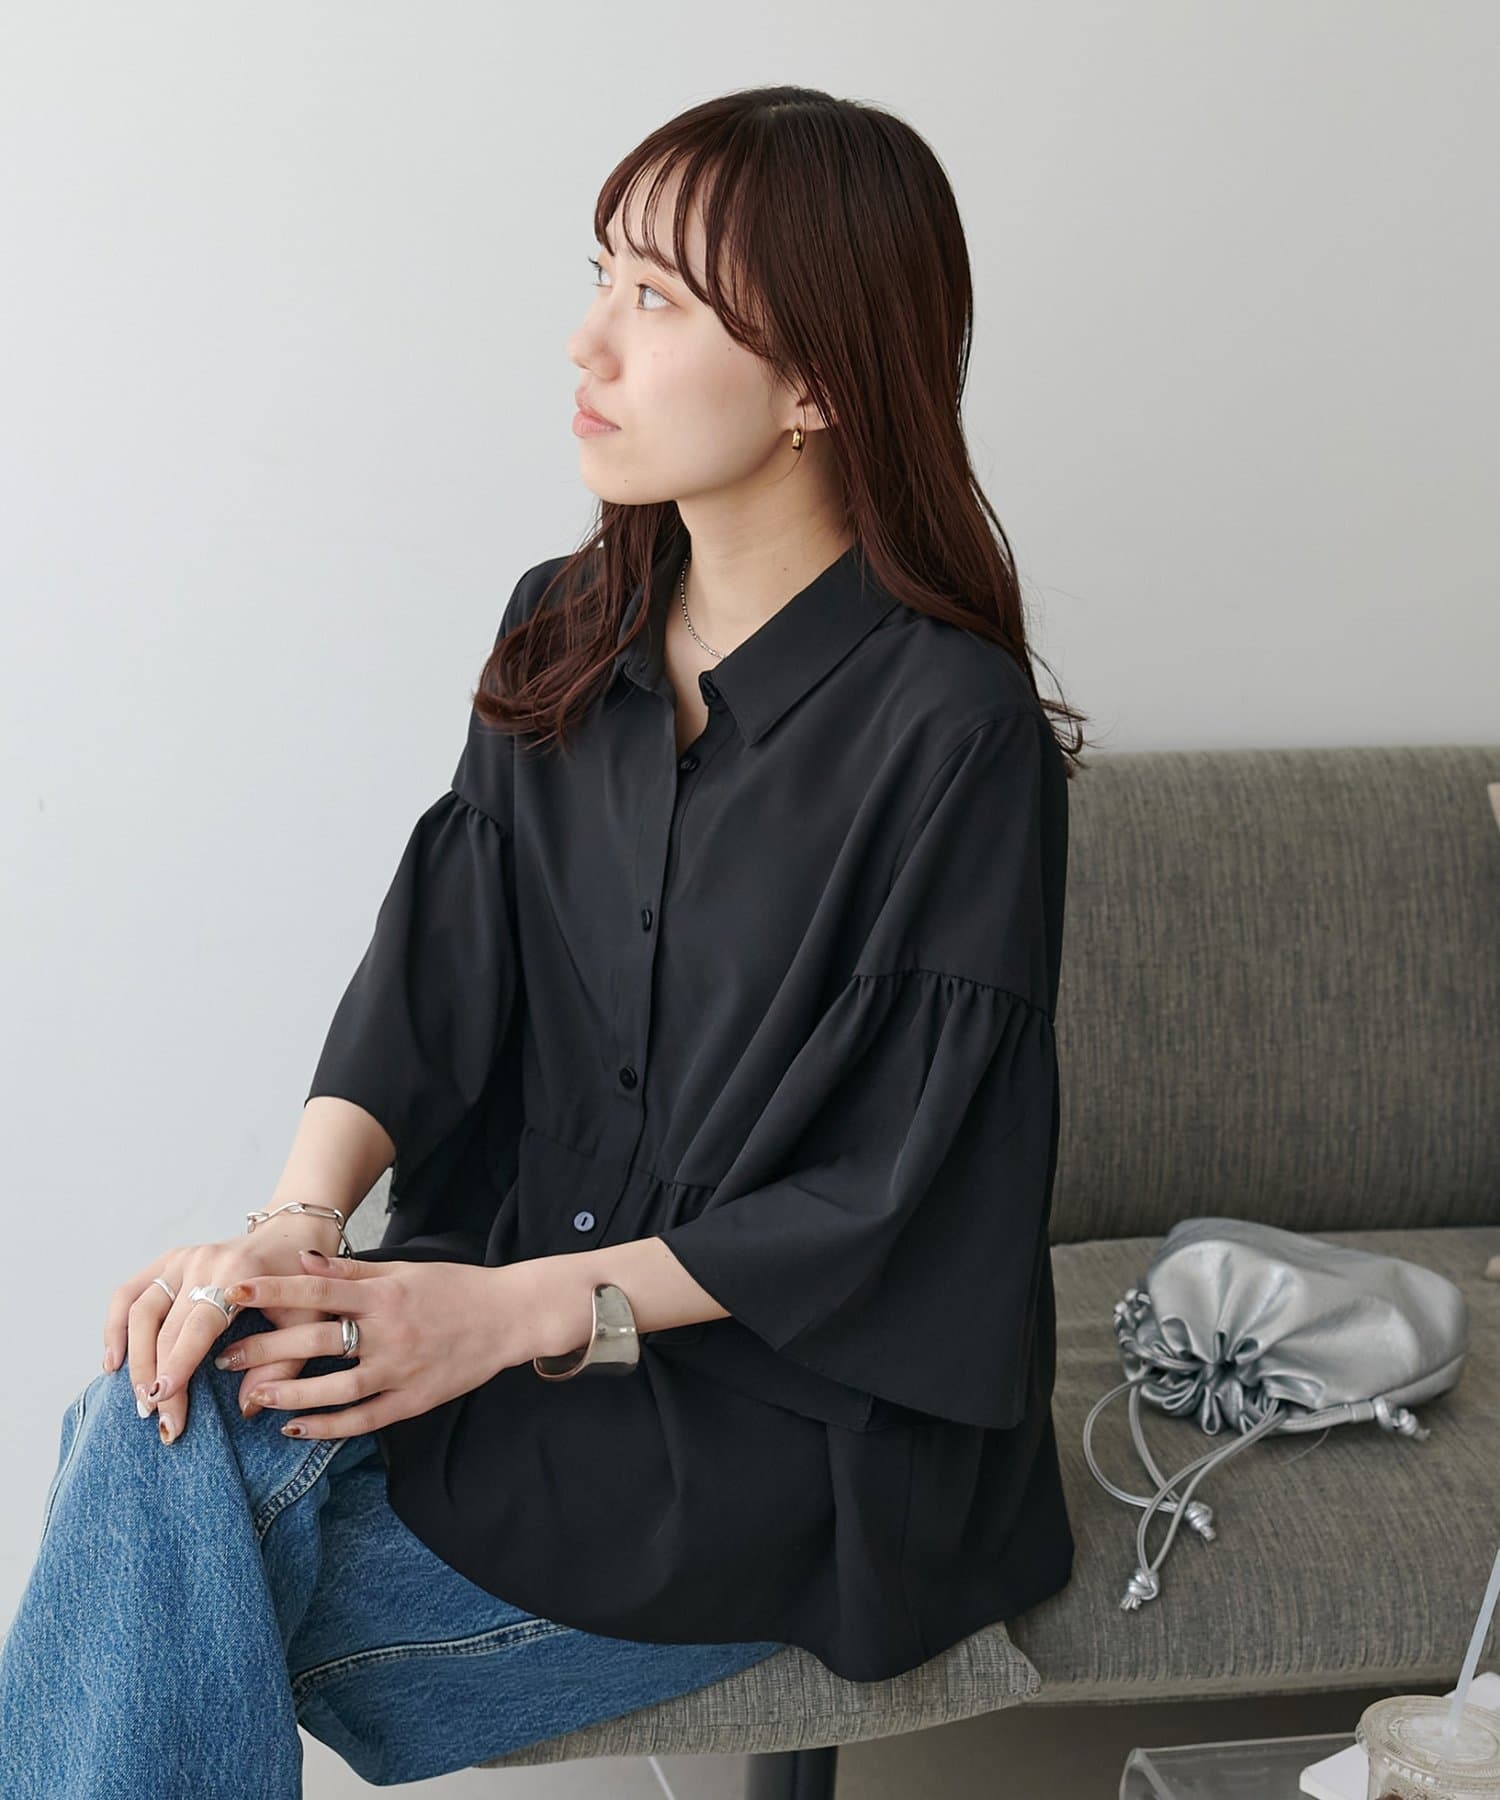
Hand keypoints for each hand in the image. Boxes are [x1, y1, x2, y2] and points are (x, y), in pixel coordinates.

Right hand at [102, 1214, 345, 1443]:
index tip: (164, 1401)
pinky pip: (129, 1293)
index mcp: (240, 1274)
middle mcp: (204, 1261)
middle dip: (157, 1377)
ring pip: (139, 1311)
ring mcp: (183, 1258)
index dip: (178, 1365)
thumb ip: (282, 1363)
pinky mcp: (169, 1260)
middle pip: (165, 1327)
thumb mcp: (308, 1320)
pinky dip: (115, 1327)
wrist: (293, 1235)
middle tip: (159, 1419)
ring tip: (140, 1400)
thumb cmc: (303, 1282)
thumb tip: (246, 1407)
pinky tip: (114, 1361)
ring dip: (135, 1359)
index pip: (198, 1326)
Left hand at [215, 1252, 541, 1439]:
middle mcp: (389, 1332)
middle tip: (224, 1355)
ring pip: (335, 1387)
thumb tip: (304, 1260)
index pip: (317, 1291)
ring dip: (290, 1392)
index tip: (233, 1292)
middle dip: (265, 1348)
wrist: (508, 1317)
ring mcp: (401, 1369)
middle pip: (317, 1340)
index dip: (273, 1291)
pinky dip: (326, 1426)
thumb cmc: (453, 1289)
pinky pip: (362, 1419)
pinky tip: (294, 1428)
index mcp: (384, 1295)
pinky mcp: (412, 1400)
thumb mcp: (404, 1270)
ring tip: (253, 1395)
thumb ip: (353, 1272)